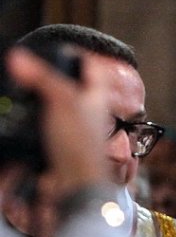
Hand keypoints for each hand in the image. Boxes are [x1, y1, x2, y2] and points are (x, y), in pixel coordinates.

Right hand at [4, 47, 110, 209]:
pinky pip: (47, 126)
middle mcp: (88, 113)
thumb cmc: (80, 144)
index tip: (62, 50)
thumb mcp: (62, 101)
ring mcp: (74, 130)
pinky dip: (36, 120)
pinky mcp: (60, 146)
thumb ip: (42, 78)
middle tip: (35, 69)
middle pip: (75, 86)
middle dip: (56, 76)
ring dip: (43, 98)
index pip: (95, 69)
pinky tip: (26, 118)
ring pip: (59, 106)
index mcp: (96, 98)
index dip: (81, 56)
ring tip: (24, 88)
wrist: (77, 185)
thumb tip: (18, 58)